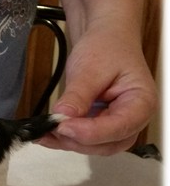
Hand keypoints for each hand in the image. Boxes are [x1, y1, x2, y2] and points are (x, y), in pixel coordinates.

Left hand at [37, 25, 157, 154]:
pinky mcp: (98, 126)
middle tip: (51, 127)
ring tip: (43, 130)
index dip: (90, 132)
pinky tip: (44, 134)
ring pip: (93, 146)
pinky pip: (82, 139)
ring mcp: (115, 125)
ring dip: (67, 142)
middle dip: (77, 140)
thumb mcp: (90, 68)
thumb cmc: (106, 48)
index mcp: (141, 103)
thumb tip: (63, 116)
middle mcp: (132, 120)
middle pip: (107, 144)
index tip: (63, 126)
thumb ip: (78, 94)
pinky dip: (62, 139)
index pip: (119, 127)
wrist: (104, 40)